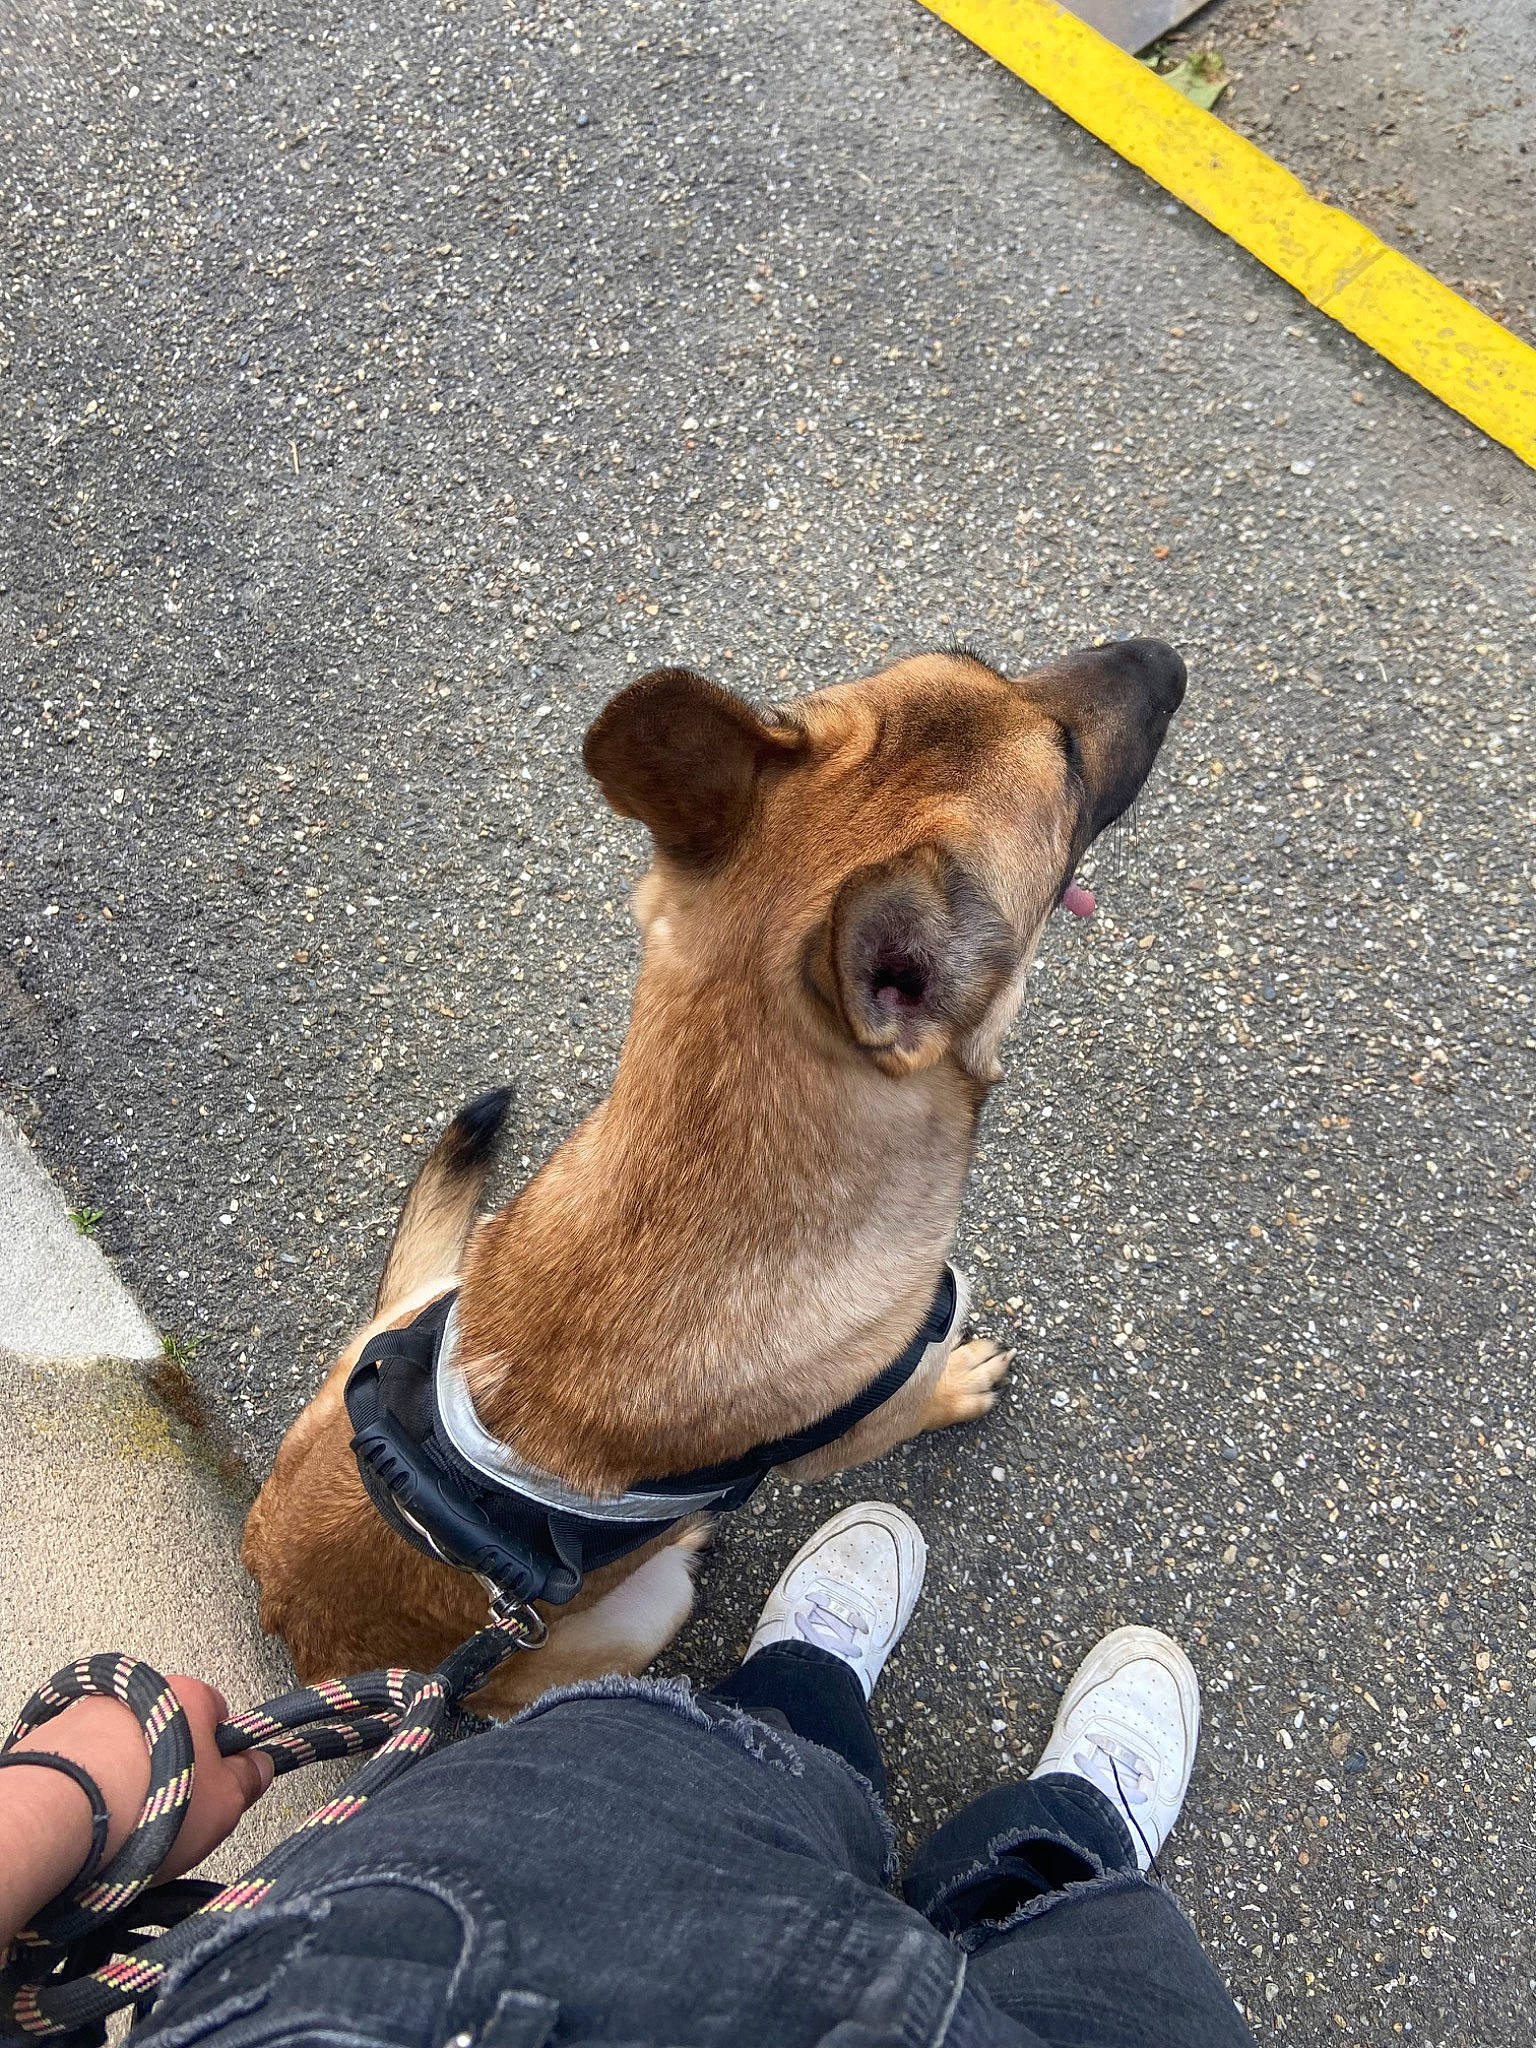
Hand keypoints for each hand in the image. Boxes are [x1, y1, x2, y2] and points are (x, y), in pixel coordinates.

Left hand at [0, 1674, 273, 1949]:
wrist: (64, 1815)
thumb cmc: (152, 1804)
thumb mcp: (226, 1803)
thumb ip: (250, 1780)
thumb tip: (259, 1766)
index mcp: (189, 1694)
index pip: (218, 1712)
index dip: (220, 1752)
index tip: (215, 1784)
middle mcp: (139, 1692)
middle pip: (166, 1729)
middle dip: (169, 1766)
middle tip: (170, 1812)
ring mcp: (89, 1712)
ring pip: (120, 1747)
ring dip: (125, 1777)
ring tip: (125, 1825)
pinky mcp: (49, 1738)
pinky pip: (81, 1764)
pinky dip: (87, 1787)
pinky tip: (90, 1823)